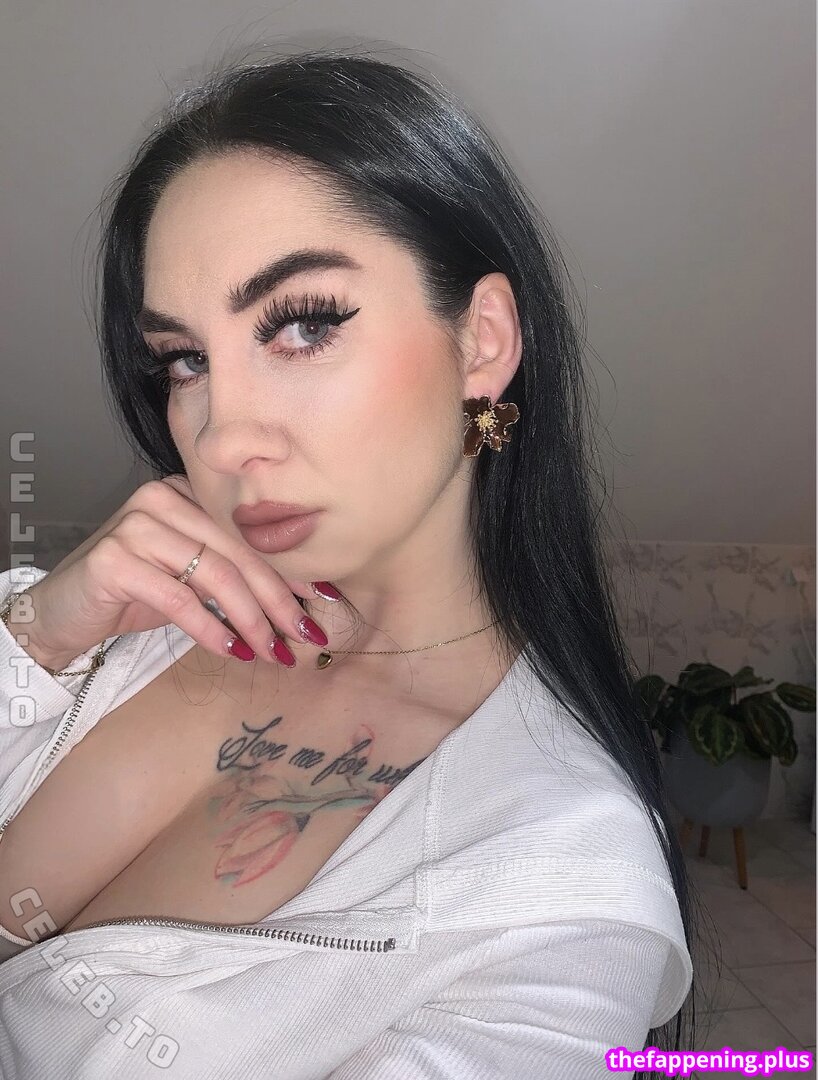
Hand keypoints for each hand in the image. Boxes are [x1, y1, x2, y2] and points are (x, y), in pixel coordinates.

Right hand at [10, 475, 337, 669]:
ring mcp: (137, 524)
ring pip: (215, 575)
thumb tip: (297, 604)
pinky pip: (180, 599)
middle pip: (238, 553)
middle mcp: (163, 497)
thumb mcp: (190, 580)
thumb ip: (233, 576)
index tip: (322, 601)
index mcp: (187, 493)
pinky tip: (233, 650)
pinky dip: (211, 628)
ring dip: (252, 620)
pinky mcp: (115, 558)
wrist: (61, 612)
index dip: (288, 569)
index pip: (249, 533)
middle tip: (304, 635)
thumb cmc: (133, 595)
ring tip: (274, 651)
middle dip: (278, 600)